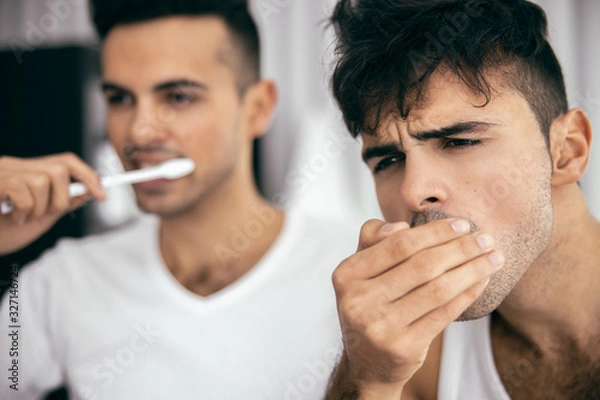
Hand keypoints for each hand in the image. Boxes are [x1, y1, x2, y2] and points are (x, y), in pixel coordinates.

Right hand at [0, 153, 105, 254]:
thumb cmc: (4, 231)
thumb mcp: (39, 217)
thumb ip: (61, 203)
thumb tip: (89, 192)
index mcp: (28, 171)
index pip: (66, 161)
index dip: (88, 175)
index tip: (103, 194)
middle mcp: (14, 165)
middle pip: (60, 167)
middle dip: (63, 196)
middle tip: (47, 214)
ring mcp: (2, 171)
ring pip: (44, 179)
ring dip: (41, 207)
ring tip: (24, 218)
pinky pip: (23, 191)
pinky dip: (24, 209)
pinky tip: (13, 218)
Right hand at [329, 218, 502, 396]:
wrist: (367, 363)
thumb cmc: (370, 305)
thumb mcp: (360, 271)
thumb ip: (374, 240)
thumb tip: (401, 225)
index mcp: (346, 274)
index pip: (398, 244)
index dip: (434, 232)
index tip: (463, 225)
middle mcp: (358, 301)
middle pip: (422, 266)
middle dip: (461, 249)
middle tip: (487, 239)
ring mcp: (380, 327)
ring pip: (438, 289)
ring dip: (472, 270)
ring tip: (494, 258)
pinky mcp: (403, 348)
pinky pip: (444, 314)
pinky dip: (468, 294)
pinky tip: (482, 281)